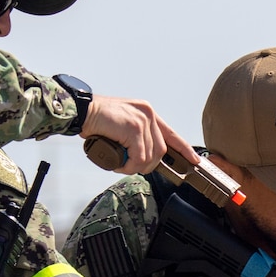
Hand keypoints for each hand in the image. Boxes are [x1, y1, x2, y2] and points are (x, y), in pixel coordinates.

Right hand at [81, 95, 197, 174]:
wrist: (81, 110)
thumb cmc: (97, 120)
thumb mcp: (123, 125)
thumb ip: (136, 137)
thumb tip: (144, 157)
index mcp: (148, 113)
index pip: (172, 134)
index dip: (184, 149)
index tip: (194, 160)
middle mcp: (148, 114)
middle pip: (161, 150)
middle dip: (148, 164)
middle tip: (130, 165)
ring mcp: (142, 120)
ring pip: (150, 155)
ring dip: (135, 165)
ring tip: (120, 163)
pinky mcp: (134, 128)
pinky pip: (139, 156)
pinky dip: (129, 165)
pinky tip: (119, 163)